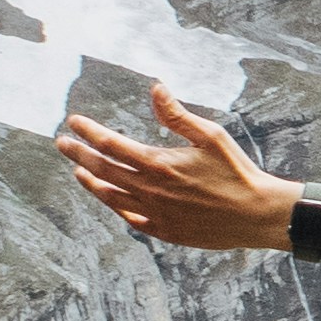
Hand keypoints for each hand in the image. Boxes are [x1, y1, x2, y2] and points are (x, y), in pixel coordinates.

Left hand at [60, 85, 290, 251]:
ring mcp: (155, 214)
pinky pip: (131, 220)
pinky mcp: (166, 231)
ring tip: (78, 173)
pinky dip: (116, 208)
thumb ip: (176, 115)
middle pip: (102, 170)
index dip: (88, 131)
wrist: (257, 214)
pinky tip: (112, 201)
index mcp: (158, 164)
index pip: (110, 144)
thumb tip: (155, 88)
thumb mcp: (210, 135)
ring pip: (111, 197)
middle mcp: (150, 190)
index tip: (74, 122)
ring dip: (91, 183)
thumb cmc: (238, 171)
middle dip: (79, 154)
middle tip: (63, 144)